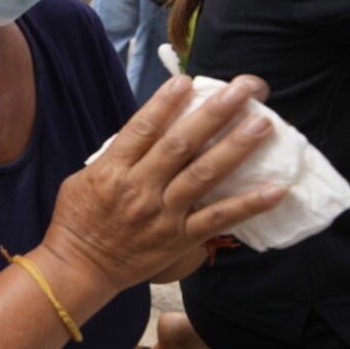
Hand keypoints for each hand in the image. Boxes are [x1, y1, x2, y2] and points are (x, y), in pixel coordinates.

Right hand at [44, 75, 285, 292]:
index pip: (142, 129)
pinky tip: (274, 189)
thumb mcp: (82, 179)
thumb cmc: (76, 221)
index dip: (165, 103)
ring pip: (203, 175)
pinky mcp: (178, 239)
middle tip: (242, 90)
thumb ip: (114, 157)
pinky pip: (218, 219)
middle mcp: (139, 188)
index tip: (187, 80)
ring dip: (235, 148)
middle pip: (180, 144)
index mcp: (112, 170)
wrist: (78, 268)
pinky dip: (247, 205)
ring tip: (262, 125)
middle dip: (214, 113)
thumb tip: (144, 133)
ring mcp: (162, 214)